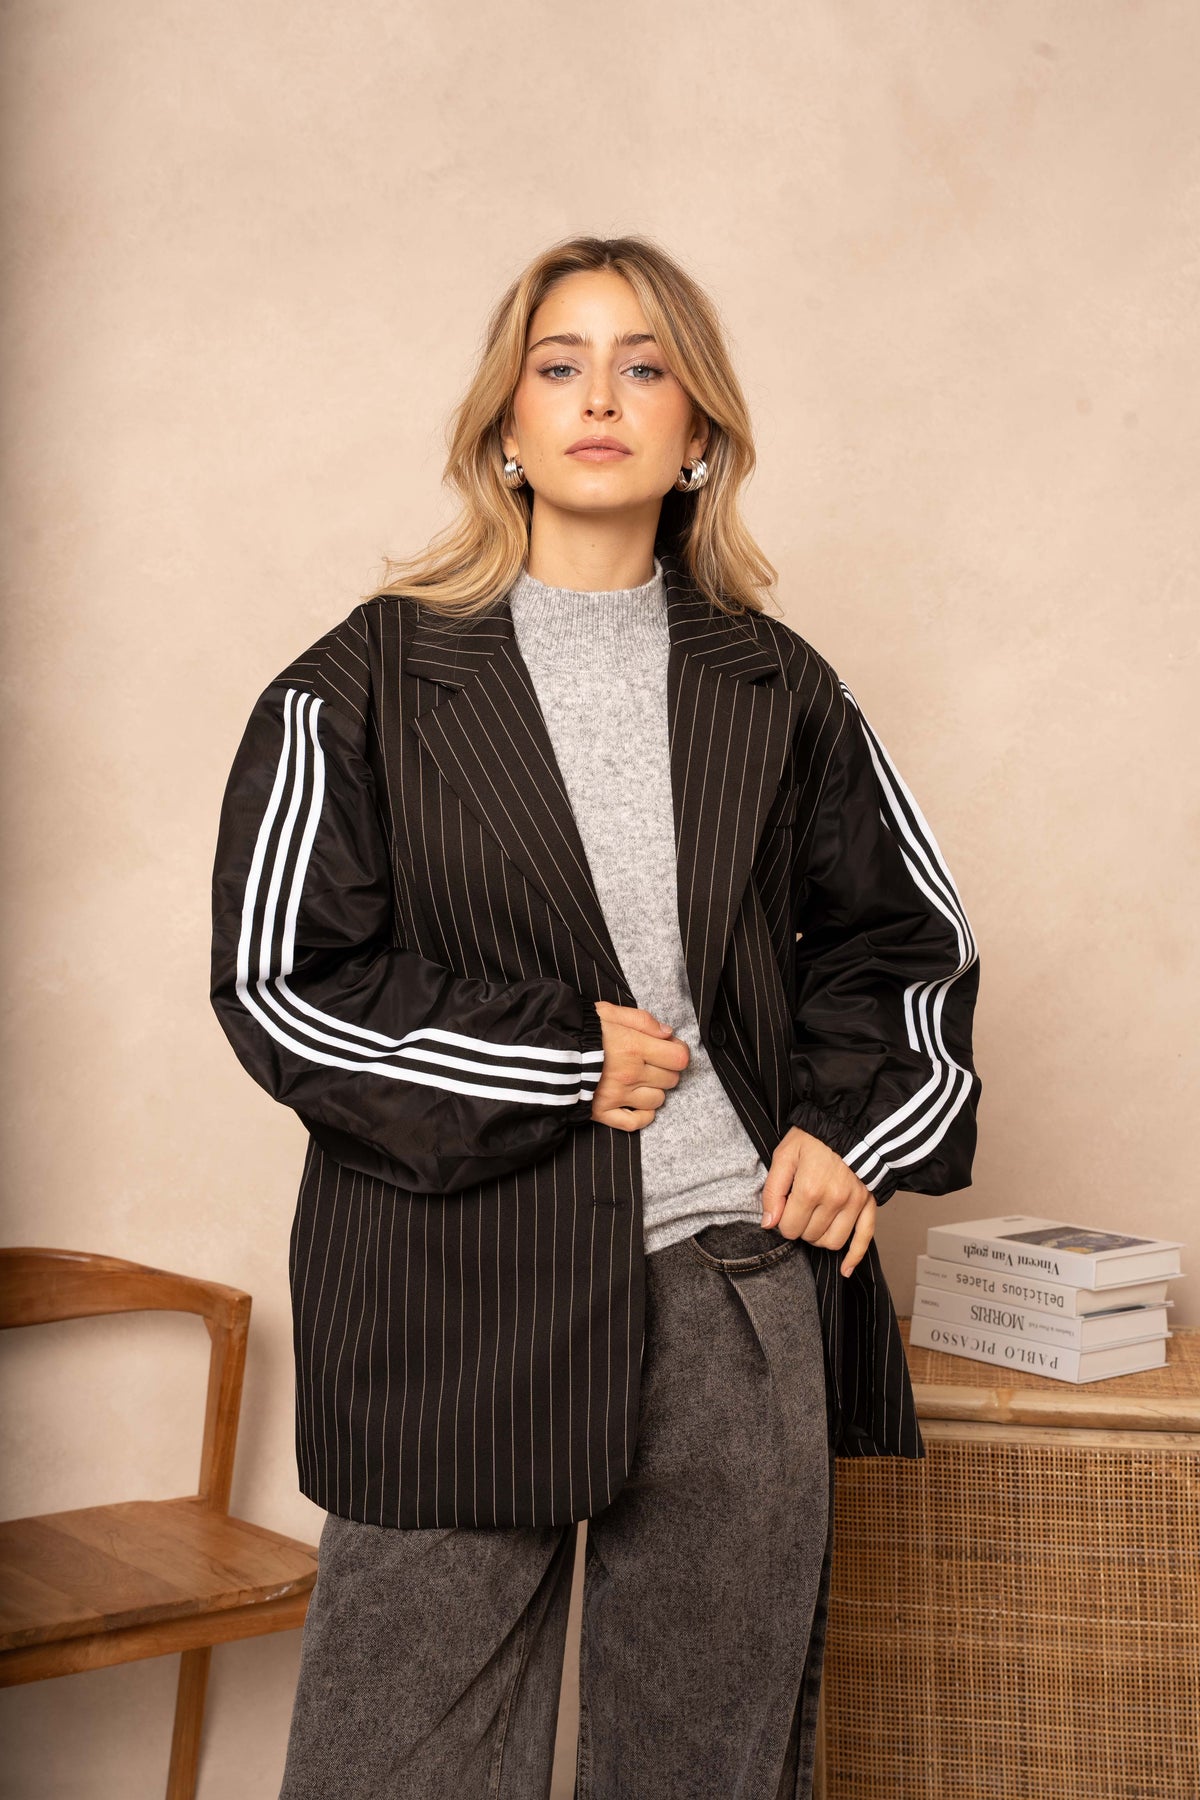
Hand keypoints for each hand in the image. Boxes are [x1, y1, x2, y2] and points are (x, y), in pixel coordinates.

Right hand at [589, 1001, 688, 1131]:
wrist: (544, 1053)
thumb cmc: (578, 1030)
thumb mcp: (609, 1012)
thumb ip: (642, 1020)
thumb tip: (667, 1033)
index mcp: (635, 1047)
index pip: (679, 1058)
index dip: (678, 1051)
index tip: (669, 1048)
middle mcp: (631, 1074)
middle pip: (671, 1079)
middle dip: (666, 1069)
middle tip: (651, 1062)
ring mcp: (618, 1096)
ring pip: (657, 1100)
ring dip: (654, 1090)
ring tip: (640, 1080)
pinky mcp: (603, 1112)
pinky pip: (635, 1123)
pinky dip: (643, 1116)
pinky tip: (638, 1104)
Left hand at [760, 1127, 876, 1276]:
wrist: (849, 1124)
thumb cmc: (815, 1137)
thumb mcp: (784, 1154)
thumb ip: (773, 1190)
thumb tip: (769, 1223)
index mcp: (809, 1189)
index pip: (790, 1229)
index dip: (782, 1223)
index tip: (783, 1211)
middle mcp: (834, 1200)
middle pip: (810, 1237)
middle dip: (800, 1229)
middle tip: (799, 1211)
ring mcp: (854, 1204)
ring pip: (833, 1242)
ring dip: (820, 1239)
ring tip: (815, 1223)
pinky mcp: (868, 1204)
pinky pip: (864, 1238)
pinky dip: (854, 1257)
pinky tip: (845, 1269)